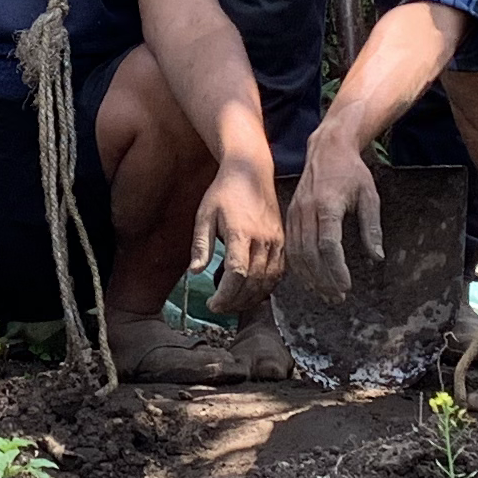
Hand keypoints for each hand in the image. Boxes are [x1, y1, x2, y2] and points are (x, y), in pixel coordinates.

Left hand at [196, 160, 285, 311]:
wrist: (250, 170)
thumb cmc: (224, 192)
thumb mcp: (204, 215)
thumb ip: (201, 245)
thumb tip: (195, 271)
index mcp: (242, 233)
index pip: (237, 274)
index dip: (225, 295)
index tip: (212, 304)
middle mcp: (263, 240)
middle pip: (254, 283)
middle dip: (235, 302)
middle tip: (220, 308)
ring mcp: (276, 241)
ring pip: (269, 281)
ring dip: (251, 299)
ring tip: (234, 303)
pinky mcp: (283, 241)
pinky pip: (279, 273)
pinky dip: (267, 287)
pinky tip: (253, 291)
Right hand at [287, 133, 385, 294]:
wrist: (327, 148)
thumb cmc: (352, 172)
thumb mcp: (369, 196)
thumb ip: (372, 228)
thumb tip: (377, 257)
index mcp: (327, 205)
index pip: (329, 245)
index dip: (336, 269)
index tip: (346, 287)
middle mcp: (306, 210)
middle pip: (310, 254)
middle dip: (323, 280)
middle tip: (337, 297)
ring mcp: (295, 213)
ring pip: (297, 253)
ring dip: (310, 277)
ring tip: (325, 294)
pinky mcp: (290, 215)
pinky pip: (291, 246)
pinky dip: (299, 266)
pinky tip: (310, 278)